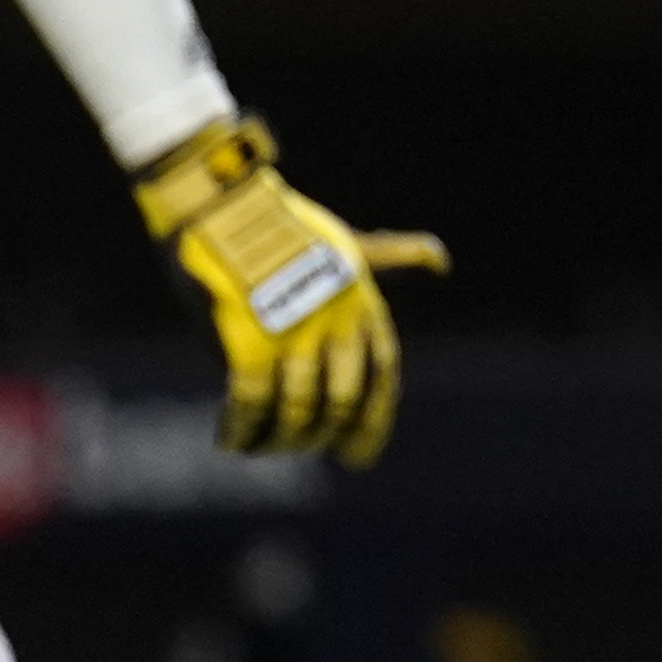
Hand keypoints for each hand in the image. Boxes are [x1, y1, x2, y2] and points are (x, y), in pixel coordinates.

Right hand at [133, 117, 446, 467]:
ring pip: (295, 412)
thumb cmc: (281, 225)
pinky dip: (240, 431)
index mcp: (362, 302)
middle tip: (292, 448)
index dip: (372, 425)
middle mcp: (335, 322)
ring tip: (255, 445)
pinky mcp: (248, 342)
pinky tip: (229, 438)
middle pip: (339, 404)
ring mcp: (294, 333)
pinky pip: (250, 406)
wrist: (219, 202)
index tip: (356, 459)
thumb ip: (391, 258)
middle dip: (315, 437)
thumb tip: (443, 261)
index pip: (382, 378)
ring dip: (274, 442)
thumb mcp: (346, 243)